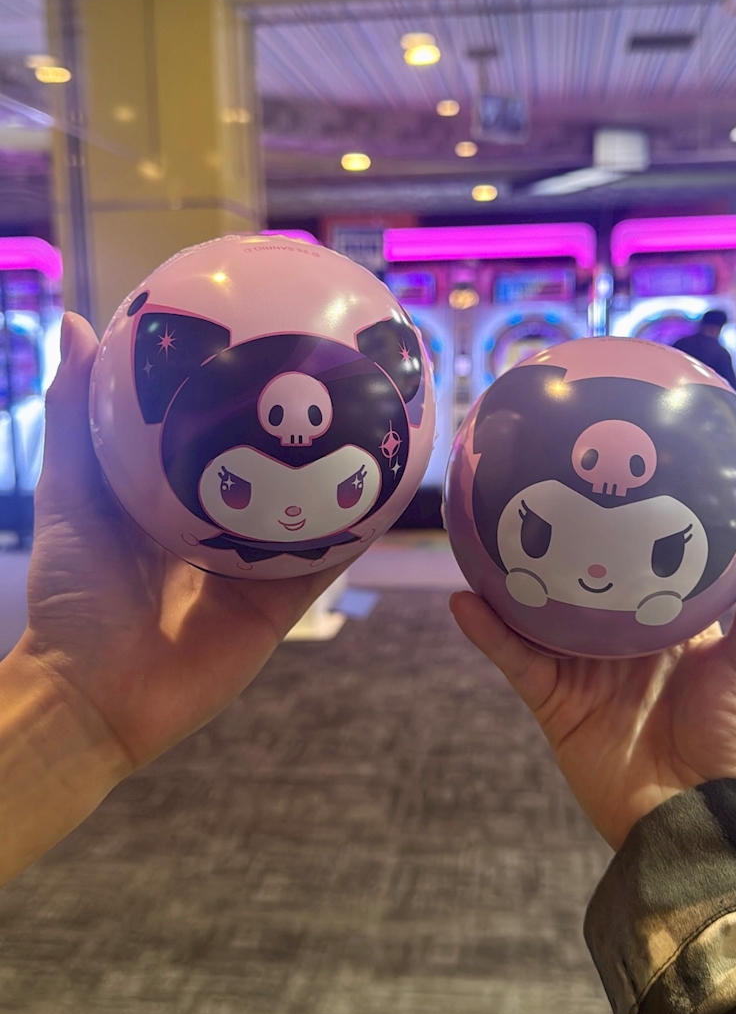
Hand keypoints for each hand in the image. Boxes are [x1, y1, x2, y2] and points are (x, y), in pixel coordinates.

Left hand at [15, 311, 346, 774]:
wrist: (93, 693)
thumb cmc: (72, 594)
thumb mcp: (71, 492)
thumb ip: (76, 416)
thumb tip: (75, 320)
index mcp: (179, 496)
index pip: (222, 430)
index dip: (246, 389)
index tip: (270, 336)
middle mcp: (226, 526)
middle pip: (278, 467)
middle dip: (310, 427)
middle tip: (342, 370)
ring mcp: (257, 567)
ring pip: (312, 512)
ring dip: (347, 475)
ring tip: (385, 420)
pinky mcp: (280, 605)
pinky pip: (326, 563)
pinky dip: (355, 531)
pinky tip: (386, 491)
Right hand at [450, 502, 735, 850]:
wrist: (703, 823)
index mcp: (666, 623)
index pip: (638, 563)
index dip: (620, 524)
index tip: (603, 476)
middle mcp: (619, 640)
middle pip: (578, 583)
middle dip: (556, 544)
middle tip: (529, 489)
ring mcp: (582, 670)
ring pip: (537, 615)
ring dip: (510, 580)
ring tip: (483, 531)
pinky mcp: (554, 702)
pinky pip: (516, 661)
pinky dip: (489, 634)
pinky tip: (464, 599)